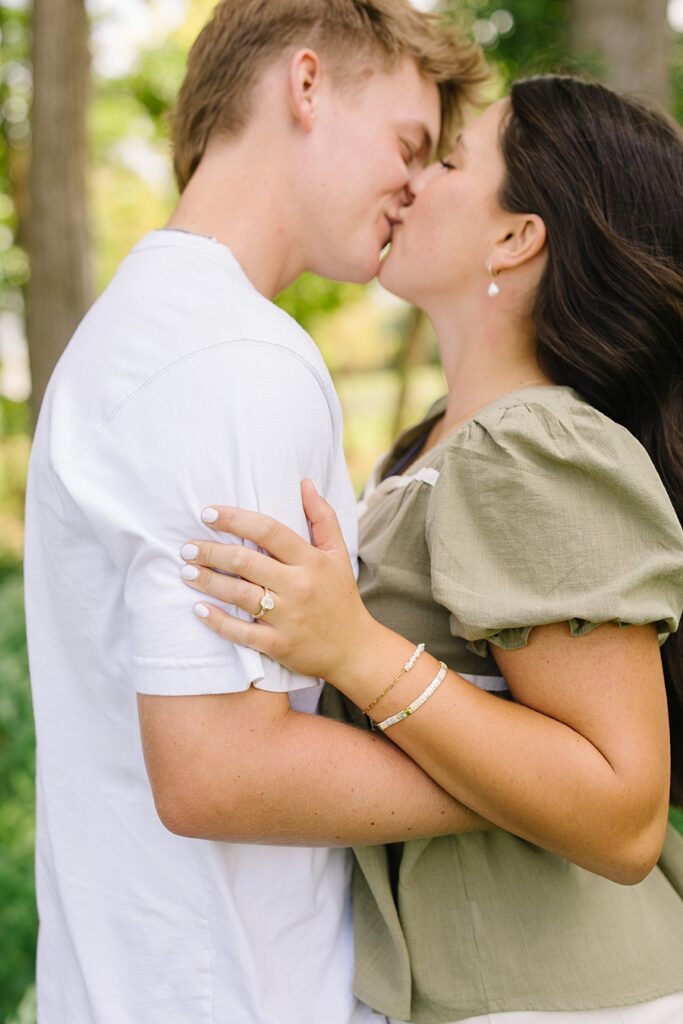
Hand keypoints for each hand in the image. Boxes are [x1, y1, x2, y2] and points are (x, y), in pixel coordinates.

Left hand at [179, 479, 379, 682]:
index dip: (235, 519)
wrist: (353, 648)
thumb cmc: (340, 596)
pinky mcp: (278, 644)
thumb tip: (304, 482)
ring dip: (207, 581)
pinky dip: (217, 620)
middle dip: (210, 551)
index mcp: (311, 561)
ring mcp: (288, 617)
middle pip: (245, 562)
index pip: (268, 531)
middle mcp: (298, 587)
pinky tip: (198, 608)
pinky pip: (241, 632)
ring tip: (186, 571)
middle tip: (187, 547)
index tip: (208, 513)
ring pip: (238, 594)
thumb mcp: (338, 553)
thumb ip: (322, 516)